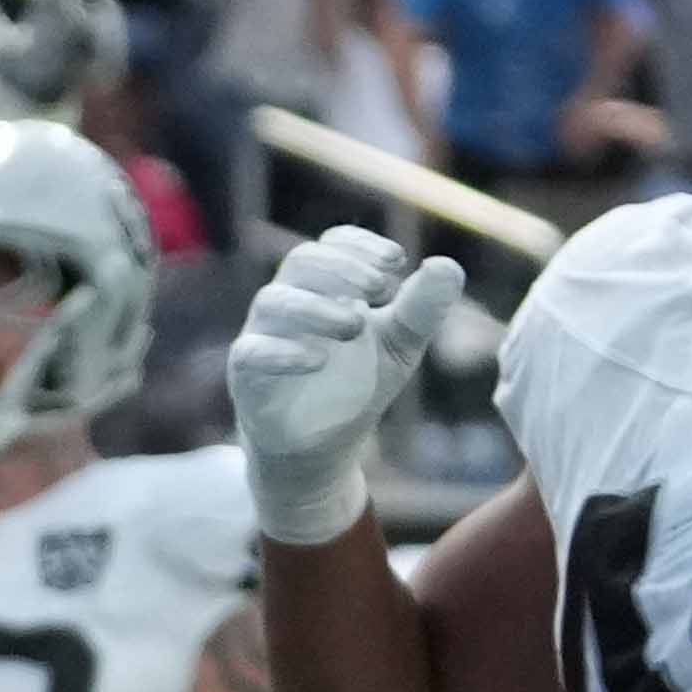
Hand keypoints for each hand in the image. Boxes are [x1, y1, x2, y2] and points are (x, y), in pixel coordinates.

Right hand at [226, 226, 464, 545]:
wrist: (323, 446)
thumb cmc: (357, 384)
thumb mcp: (401, 345)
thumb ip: (422, 308)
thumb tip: (445, 265)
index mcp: (325, 287)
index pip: (333, 245)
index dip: (362, 245)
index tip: (397, 262)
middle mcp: (290, 301)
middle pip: (302, 261)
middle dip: (344, 268)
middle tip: (381, 288)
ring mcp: (263, 335)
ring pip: (273, 300)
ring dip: (318, 307)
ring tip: (357, 326)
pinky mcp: (245, 375)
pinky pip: (251, 352)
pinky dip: (284, 353)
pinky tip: (319, 361)